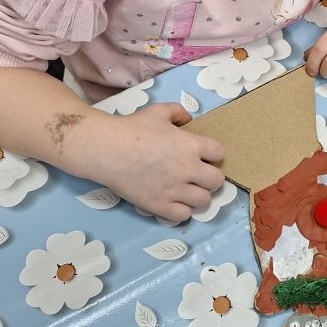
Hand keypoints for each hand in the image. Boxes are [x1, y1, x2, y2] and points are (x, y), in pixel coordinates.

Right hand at [89, 103, 224, 222]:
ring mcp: (174, 190)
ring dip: (198, 194)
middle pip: (217, 181)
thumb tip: (188, 119)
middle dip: (210, 176)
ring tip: (187, 189)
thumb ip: (178, 113)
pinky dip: (182, 210)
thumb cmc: (133, 128)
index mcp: (191, 145)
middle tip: (198, 174)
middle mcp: (188, 169)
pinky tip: (174, 201)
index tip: (204, 155)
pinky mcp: (159, 206)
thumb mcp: (159, 111)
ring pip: (204, 201)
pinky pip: (183, 215)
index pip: (219, 154)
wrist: (107, 149)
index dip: (213, 154)